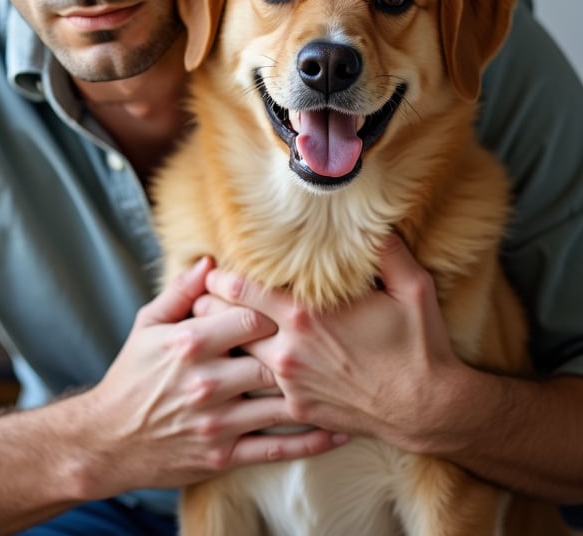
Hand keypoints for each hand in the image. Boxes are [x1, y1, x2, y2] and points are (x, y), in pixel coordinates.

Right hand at [82, 257, 346, 494]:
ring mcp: (217, 422)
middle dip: (296, 349)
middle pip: (271, 357)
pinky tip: (338, 430)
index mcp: (189, 343)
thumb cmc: (131, 375)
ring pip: (281, 403)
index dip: (273, 308)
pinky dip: (313, 440)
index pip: (248, 315)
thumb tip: (210, 262)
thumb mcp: (147, 325)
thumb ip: (180, 292)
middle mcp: (206, 382)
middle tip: (322, 340)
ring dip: (314, 393)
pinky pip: (278, 448)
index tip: (289, 306)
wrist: (109, 439)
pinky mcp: (224, 455)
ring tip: (343, 380)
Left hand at [196, 234, 462, 452]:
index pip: (241, 289)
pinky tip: (240, 366)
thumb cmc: (419, 345)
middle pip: (225, 323)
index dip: (220, 278)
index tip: (211, 270)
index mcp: (307, 314)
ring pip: (235, 357)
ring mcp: (290, 382)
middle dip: (209, 309)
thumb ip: (386, 249)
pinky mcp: (296, 408)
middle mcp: (290, 348)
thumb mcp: (412, 288)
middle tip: (199, 298)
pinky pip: (256, 388)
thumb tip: (373, 218)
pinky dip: (245, 374)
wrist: (429, 410)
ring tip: (211, 330)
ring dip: (223, 342)